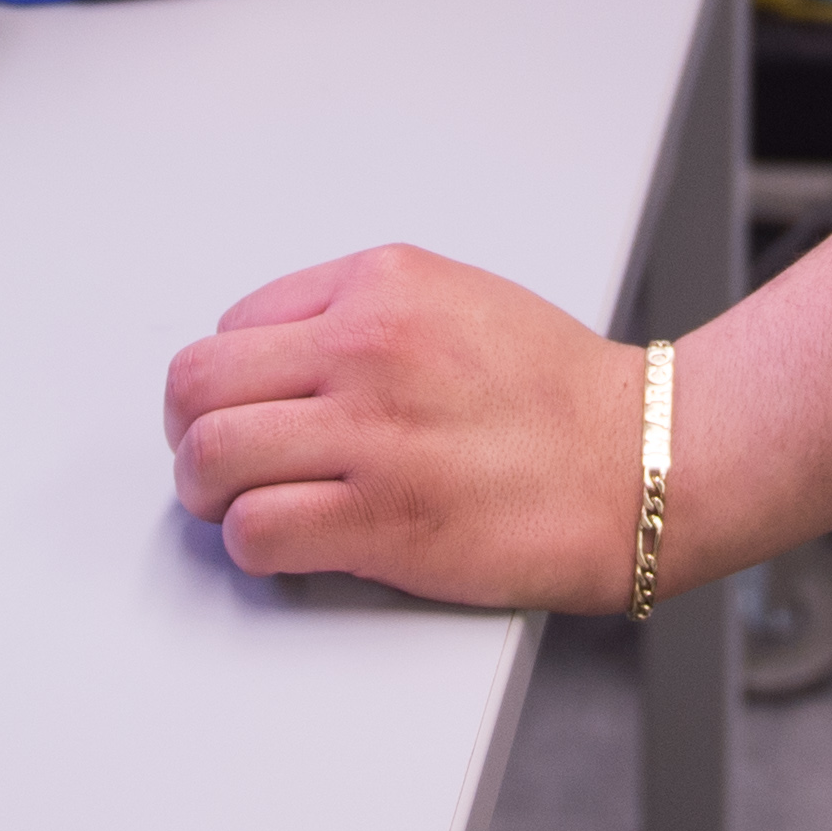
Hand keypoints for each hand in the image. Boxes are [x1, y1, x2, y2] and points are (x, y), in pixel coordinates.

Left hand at [164, 246, 651, 609]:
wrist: (639, 462)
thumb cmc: (559, 395)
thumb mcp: (456, 300)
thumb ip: (363, 315)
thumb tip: (278, 358)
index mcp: (380, 285)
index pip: (236, 323)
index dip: (233, 379)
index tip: (251, 413)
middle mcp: (366, 347)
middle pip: (199, 383)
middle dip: (193, 432)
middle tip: (217, 463)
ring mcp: (373, 434)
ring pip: (212, 455)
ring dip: (208, 493)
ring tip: (239, 506)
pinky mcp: (383, 520)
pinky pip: (256, 531)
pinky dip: (253, 545)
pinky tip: (289, 543)